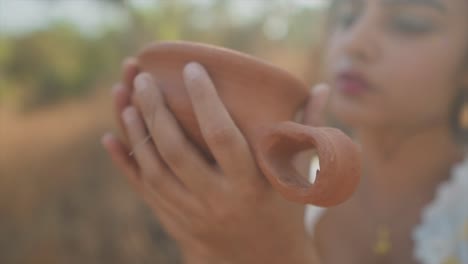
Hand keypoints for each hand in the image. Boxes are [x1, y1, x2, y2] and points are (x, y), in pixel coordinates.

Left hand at [102, 60, 328, 263]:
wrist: (261, 262)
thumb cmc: (284, 212)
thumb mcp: (300, 176)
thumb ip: (310, 132)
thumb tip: (322, 89)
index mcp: (250, 186)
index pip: (223, 136)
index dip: (205, 100)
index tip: (191, 69)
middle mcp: (216, 201)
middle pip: (176, 151)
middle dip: (156, 110)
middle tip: (144, 77)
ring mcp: (191, 214)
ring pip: (153, 169)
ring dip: (135, 131)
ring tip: (125, 95)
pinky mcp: (174, 220)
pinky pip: (142, 189)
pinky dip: (124, 162)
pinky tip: (110, 137)